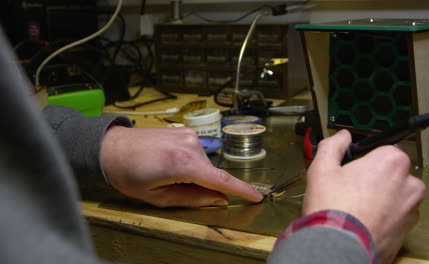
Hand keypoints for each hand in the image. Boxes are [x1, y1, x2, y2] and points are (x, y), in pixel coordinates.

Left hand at [100, 126, 262, 207]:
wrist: (111, 147)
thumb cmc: (129, 174)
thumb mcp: (157, 197)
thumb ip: (192, 199)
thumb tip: (217, 199)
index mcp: (183, 164)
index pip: (221, 180)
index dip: (242, 190)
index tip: (257, 197)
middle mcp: (190, 144)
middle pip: (211, 173)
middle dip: (203, 186)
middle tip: (175, 189)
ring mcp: (188, 134)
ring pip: (205, 163)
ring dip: (195, 174)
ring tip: (167, 174)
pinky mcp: (184, 130)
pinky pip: (197, 152)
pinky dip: (191, 163)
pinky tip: (169, 163)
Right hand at [302, 129, 425, 263]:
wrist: (338, 247)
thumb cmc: (333, 209)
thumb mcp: (322, 168)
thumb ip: (333, 146)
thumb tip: (341, 137)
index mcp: (392, 162)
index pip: (385, 149)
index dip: (366, 158)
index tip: (354, 167)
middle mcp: (409, 184)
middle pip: (392, 173)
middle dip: (375, 178)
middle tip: (351, 188)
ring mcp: (411, 209)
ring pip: (395, 196)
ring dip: (381, 199)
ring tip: (355, 207)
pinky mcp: (407, 231)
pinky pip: (396, 217)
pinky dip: (383, 218)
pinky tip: (362, 220)